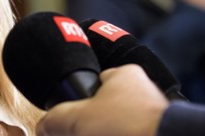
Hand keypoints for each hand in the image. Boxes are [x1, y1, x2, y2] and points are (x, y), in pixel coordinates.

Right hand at [36, 64, 168, 135]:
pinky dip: (126, 135)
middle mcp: (144, 91)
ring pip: (122, 124)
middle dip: (94, 124)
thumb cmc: (127, 127)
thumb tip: (44, 126)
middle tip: (83, 134)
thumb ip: (55, 119)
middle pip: (107, 108)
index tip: (73, 118)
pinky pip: (134, 131)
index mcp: (125, 75)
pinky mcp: (160, 130)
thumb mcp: (78, 119)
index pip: (96, 83)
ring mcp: (154, 114)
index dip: (80, 101)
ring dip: (109, 131)